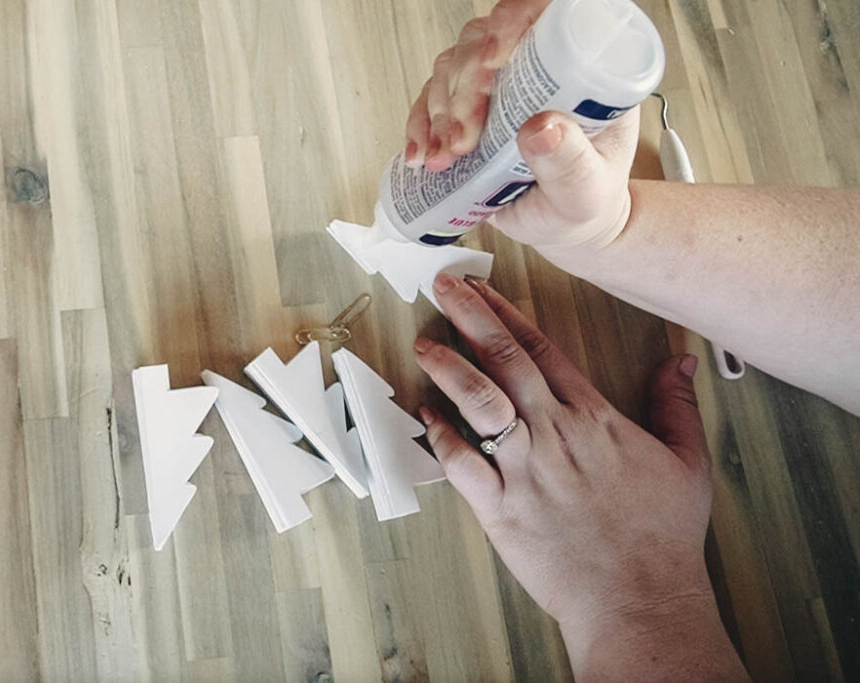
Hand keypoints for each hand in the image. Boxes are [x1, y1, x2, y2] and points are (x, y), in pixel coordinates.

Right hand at [404, 0, 639, 254]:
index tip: (494, 60)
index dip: (513, 22)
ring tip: (444, 157)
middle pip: (485, 41)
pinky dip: (420, 126)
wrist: (565, 226)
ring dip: (439, 111)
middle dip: (465, 86)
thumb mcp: (587, 189)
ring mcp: (497, 87)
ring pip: (452, 67)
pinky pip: (432, 101)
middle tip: (463, 138)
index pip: (543, 17)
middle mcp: (534, 66)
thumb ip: (570, 162)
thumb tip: (541, 128)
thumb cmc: (587, 202)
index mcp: (578, 69)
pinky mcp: (467, 110)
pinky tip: (420, 154)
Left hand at [413, 274, 747, 680]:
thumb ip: (676, 404)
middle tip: (443, 286)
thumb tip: (678, 359)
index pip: (541, 348)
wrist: (640, 598)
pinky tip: (425, 413)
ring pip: (476, 402)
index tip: (482, 289)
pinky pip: (460, 464)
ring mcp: (523, 470)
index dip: (505, 313)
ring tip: (424, 342)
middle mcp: (552, 433)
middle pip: (504, 359)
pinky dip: (439, 436)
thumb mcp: (686, 462)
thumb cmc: (662, 537)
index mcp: (592, 417)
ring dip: (447, 367)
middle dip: (469, 316)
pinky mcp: (500, 509)